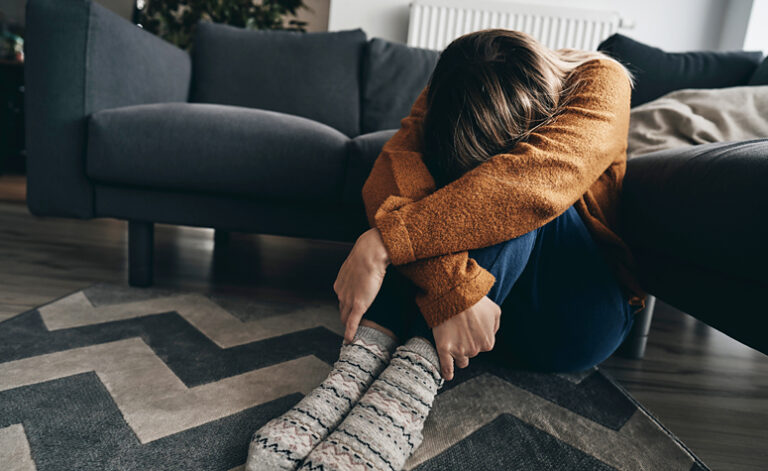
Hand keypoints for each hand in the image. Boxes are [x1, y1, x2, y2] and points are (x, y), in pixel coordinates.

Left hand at [334, 228, 390, 342]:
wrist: (369, 254)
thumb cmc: (366, 255)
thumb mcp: (358, 265)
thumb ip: (358, 272)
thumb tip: (366, 271)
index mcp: (340, 283)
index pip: (342, 300)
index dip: (346, 307)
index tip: (349, 312)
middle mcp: (341, 293)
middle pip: (342, 310)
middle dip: (346, 319)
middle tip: (351, 327)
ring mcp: (348, 300)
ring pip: (346, 317)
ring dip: (348, 326)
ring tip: (352, 335)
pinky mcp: (358, 305)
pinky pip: (352, 322)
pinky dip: (350, 332)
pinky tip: (350, 340)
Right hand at [432, 296, 500, 379]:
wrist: (456, 295)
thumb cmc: (475, 301)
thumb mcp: (495, 311)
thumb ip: (494, 326)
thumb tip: (490, 334)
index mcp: (488, 343)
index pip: (482, 346)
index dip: (476, 337)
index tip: (470, 329)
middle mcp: (475, 350)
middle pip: (471, 353)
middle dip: (467, 344)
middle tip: (460, 330)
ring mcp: (459, 351)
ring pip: (461, 360)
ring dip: (458, 354)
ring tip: (453, 342)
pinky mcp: (444, 349)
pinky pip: (446, 367)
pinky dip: (447, 372)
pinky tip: (447, 375)